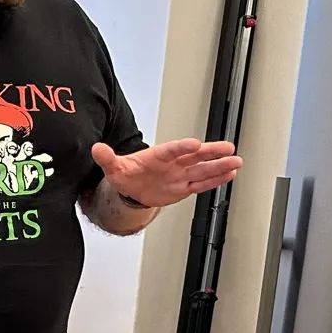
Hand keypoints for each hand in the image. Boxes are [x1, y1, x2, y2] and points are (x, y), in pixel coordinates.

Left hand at [90, 138, 239, 208]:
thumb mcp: (113, 167)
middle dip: (211, 152)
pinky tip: (229, 175)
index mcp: (157, 156)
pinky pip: (201, 184)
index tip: (194, 144)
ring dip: (219, 166)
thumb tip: (96, 149)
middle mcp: (173, 163)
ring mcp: (180, 174)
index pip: (172, 150)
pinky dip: (215, 180)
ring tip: (235, 161)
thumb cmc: (125, 174)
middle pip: (194, 156)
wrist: (130, 189)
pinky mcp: (184, 186)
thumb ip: (107, 158)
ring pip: (202, 170)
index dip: (182, 147)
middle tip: (227, 148)